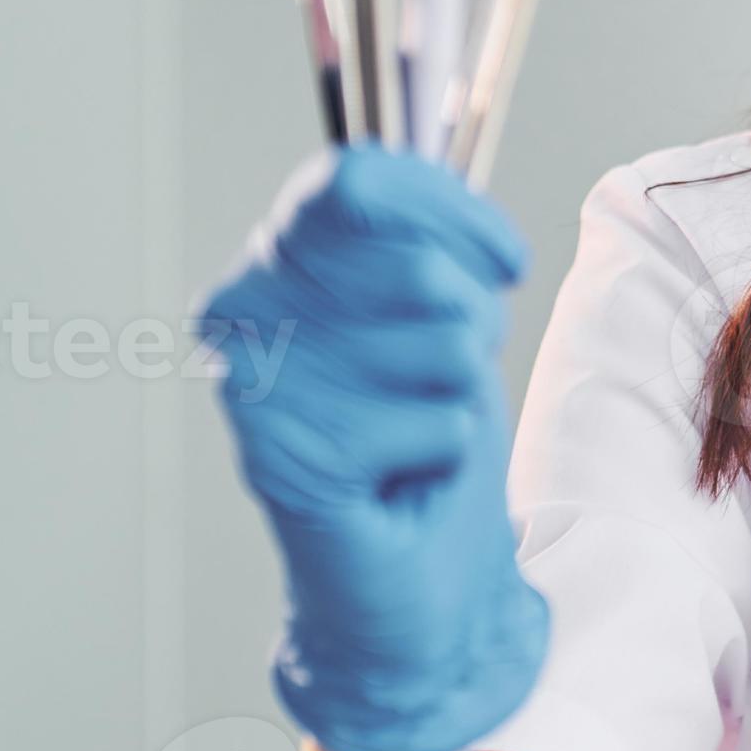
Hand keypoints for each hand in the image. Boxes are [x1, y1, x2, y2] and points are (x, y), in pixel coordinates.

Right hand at [199, 145, 549, 750]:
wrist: (417, 571)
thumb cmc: (425, 426)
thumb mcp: (444, 306)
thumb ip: (430, 241)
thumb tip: (420, 221)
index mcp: (279, 255)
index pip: (359, 179)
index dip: (452, 214)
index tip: (506, 262)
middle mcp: (245, 308)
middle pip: (414, 265)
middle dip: (465, 322)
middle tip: (438, 377)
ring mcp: (258, 385)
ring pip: (437, 343)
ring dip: (456, 393)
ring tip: (413, 428)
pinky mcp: (287, 458)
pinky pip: (438, 420)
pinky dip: (446, 450)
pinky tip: (400, 476)